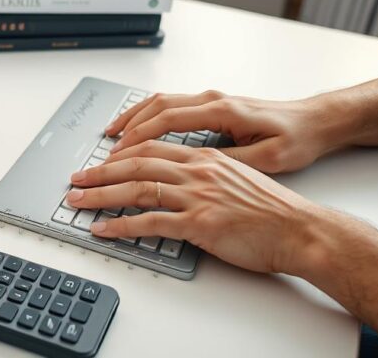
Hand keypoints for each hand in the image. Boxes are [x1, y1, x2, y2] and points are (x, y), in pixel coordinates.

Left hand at [65, 140, 322, 274]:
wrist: (301, 230)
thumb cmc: (273, 210)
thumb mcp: (236, 178)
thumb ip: (205, 175)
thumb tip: (177, 182)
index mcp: (205, 157)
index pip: (151, 147)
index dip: (120, 153)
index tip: (101, 161)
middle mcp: (197, 171)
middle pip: (135, 163)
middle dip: (100, 171)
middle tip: (76, 179)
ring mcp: (197, 196)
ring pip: (136, 189)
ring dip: (100, 196)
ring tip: (78, 202)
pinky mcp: (200, 223)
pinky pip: (150, 223)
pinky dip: (120, 226)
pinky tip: (103, 229)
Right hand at [106, 91, 341, 173]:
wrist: (316, 122)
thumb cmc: (297, 139)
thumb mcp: (268, 158)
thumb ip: (230, 160)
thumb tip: (196, 168)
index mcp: (223, 110)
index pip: (167, 119)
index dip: (138, 137)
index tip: (118, 154)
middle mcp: (212, 100)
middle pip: (155, 107)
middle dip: (125, 129)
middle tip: (105, 151)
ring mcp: (210, 100)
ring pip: (159, 102)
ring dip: (132, 119)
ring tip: (110, 137)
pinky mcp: (211, 107)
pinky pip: (169, 106)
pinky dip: (147, 116)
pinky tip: (137, 130)